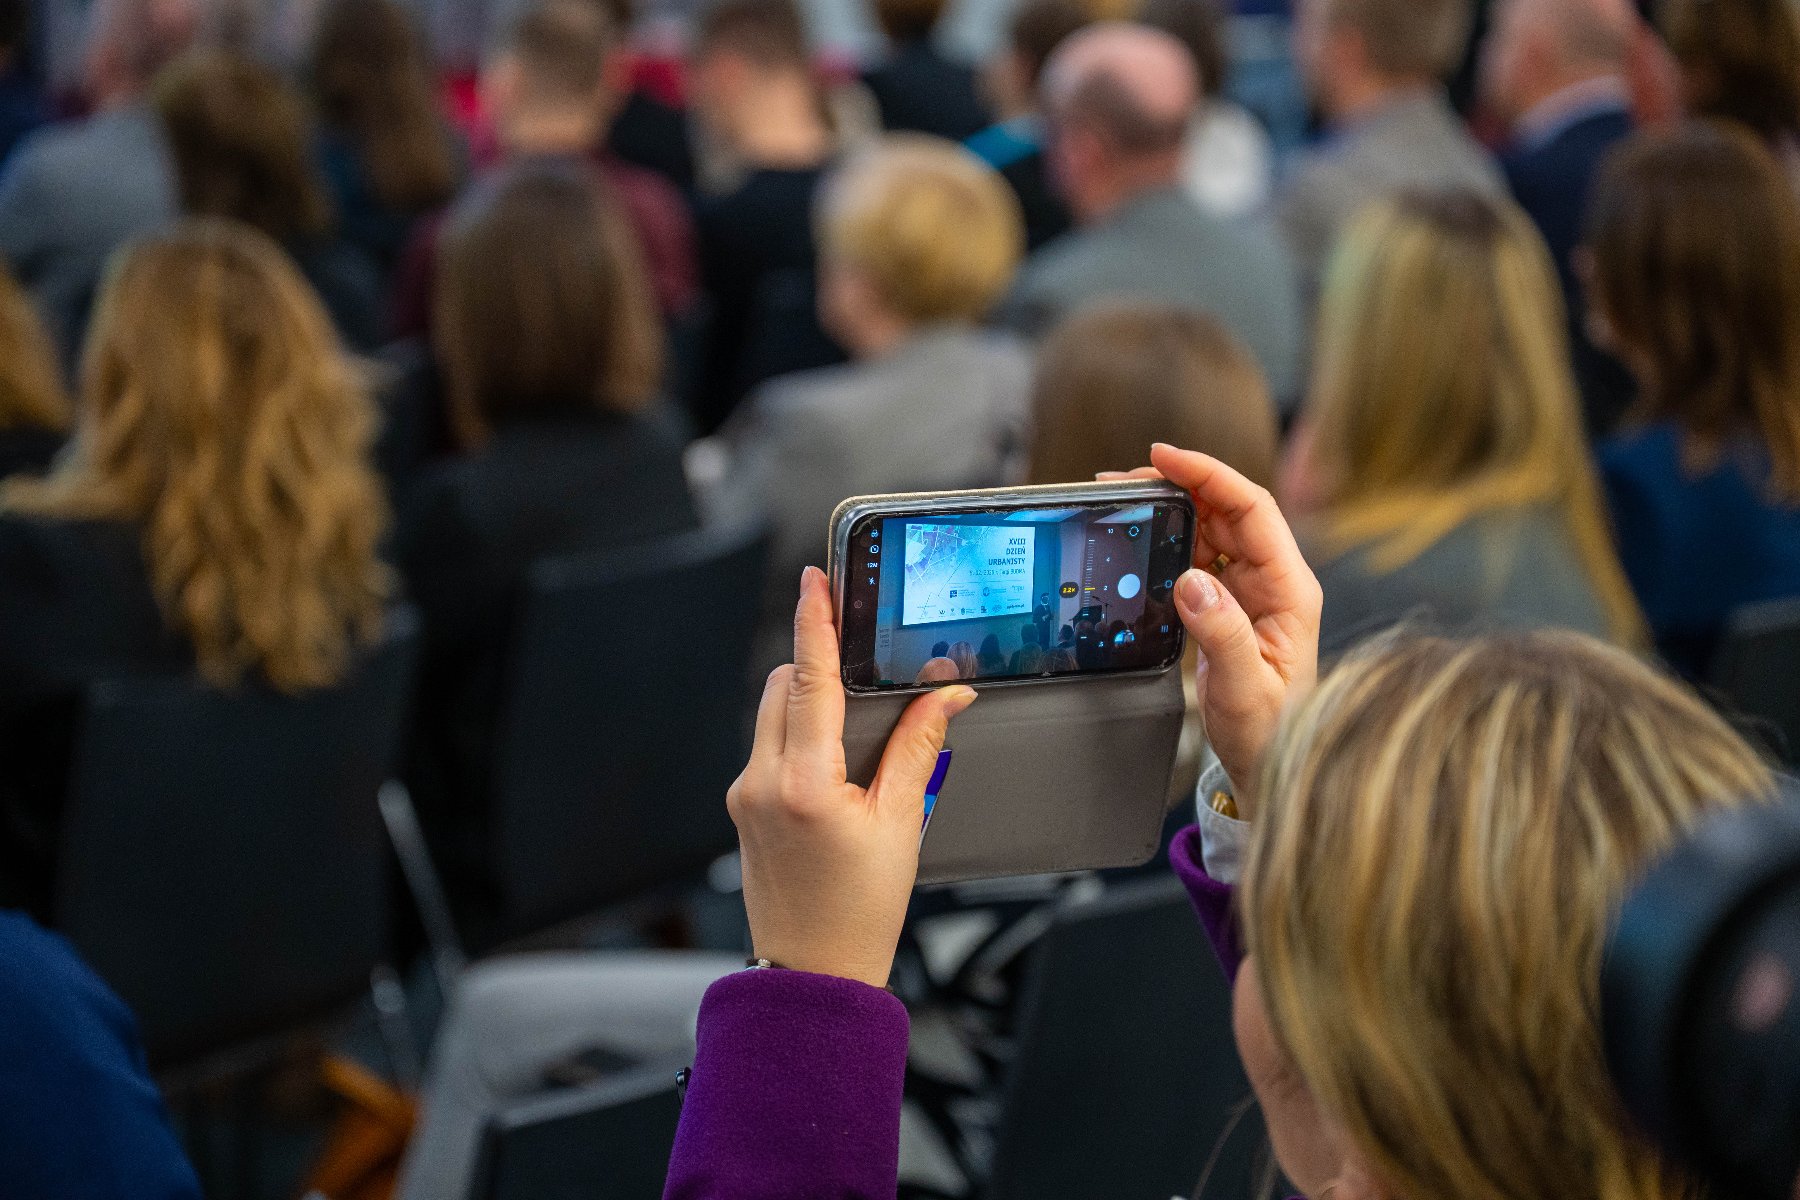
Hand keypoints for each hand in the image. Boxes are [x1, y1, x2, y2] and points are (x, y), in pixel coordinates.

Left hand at [727, 566, 976, 987]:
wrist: (812, 973)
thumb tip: (945, 694)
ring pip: (771, 714)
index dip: (814, 622)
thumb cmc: (859, 912)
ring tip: (857, 721)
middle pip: (782, 687)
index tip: (816, 580)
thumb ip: (918, 747)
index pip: (808, 679)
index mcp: (803, 782)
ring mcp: (744, 794)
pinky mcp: (741, 807)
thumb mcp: (901, 822)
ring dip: (807, 700)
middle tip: (859, 655)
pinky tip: (836, 761)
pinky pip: (767, 746)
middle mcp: (761, 781)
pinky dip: (798, 735)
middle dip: (818, 664)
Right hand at [1103, 444, 1321, 818]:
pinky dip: (1168, 539)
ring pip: (1210, 527)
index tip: (1167, 458)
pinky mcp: (1227, 604)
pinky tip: (1142, 536)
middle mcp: (1272, 581)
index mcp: (1289, 590)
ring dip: (1171, 508)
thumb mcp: (1244, 688)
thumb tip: (1192, 582)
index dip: (1210, 474)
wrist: (1270, 764)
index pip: (1252, 509)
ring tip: (1126, 499)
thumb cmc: (1270, 731)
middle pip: (1228, 509)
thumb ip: (1221, 634)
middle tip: (1128, 478)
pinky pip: (1198, 556)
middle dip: (1181, 483)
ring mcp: (1250, 590)